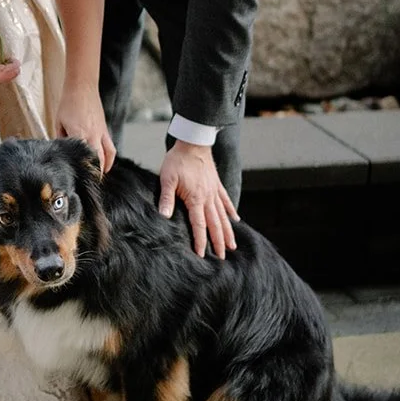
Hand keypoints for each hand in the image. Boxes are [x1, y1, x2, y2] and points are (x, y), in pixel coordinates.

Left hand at [58, 88, 115, 173]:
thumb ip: (60, 138)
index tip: (78, 179)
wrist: (82, 87)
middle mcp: (93, 135)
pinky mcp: (104, 129)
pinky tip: (104, 162)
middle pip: (98, 159)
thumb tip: (60, 151)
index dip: (81, 169)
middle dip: (95, 173)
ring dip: (105, 166)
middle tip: (89, 183)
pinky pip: (110, 146)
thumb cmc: (68, 103)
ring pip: (108, 154)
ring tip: (99, 175)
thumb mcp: (58, 121)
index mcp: (79, 133)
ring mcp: (101, 132)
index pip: (82, 156)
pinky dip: (108, 156)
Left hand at [158, 140, 237, 258]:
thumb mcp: (167, 179)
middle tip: (223, 258)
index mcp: (196, 198)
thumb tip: (163, 216)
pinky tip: (236, 220)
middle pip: (215, 224)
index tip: (203, 255)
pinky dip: (231, 211)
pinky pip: (226, 200)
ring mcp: (214, 191)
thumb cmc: (177, 160)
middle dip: (219, 242)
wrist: (193, 142)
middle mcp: (208, 197)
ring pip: (223, 216)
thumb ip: (166, 198)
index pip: (199, 225)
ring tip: (233, 246)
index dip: (201, 241)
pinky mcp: (217, 184)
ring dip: (228, 232)